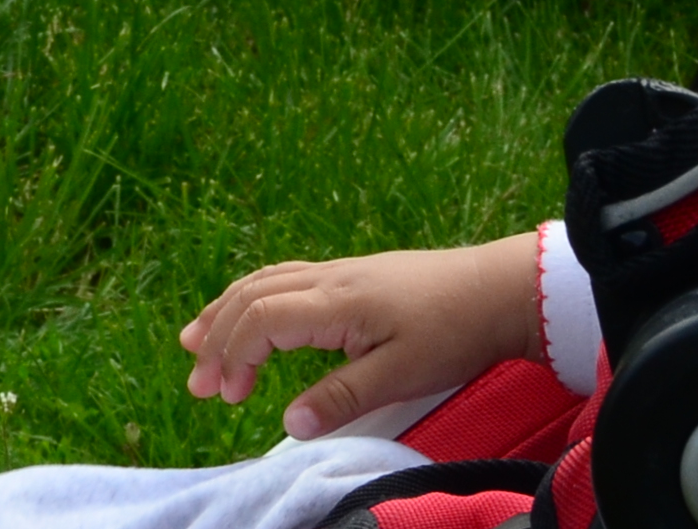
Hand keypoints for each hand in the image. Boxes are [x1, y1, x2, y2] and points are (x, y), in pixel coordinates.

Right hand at [177, 234, 540, 438]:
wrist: (499, 289)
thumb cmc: (454, 332)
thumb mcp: (401, 375)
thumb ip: (341, 397)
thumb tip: (289, 424)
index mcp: (334, 301)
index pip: (260, 319)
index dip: (234, 356)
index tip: (229, 397)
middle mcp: (327, 278)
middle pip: (251, 296)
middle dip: (216, 336)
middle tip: (198, 381)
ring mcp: (339, 272)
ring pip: (265, 282)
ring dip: (227, 311)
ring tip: (197, 339)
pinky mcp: (353, 276)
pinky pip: (285, 279)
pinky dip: (254, 298)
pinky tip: (252, 314)